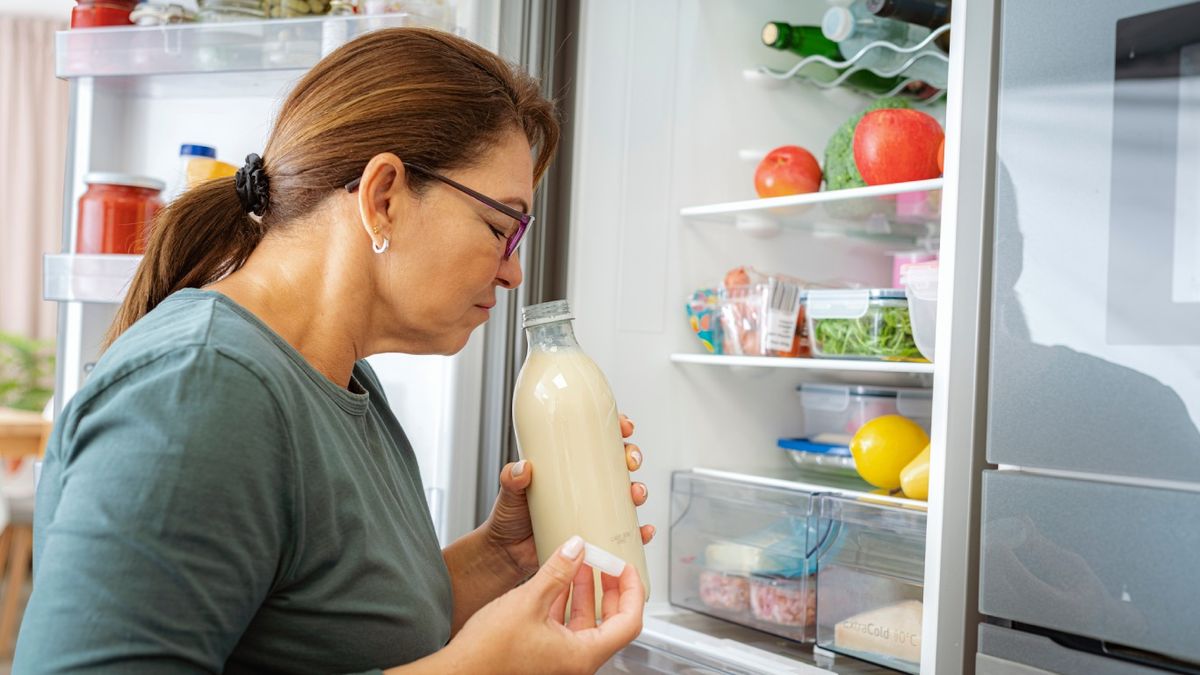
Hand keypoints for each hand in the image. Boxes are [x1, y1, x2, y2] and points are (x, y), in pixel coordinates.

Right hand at [445, 536, 644, 674]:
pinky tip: (557, 582)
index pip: (629, 622)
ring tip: (580, 563)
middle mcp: (576, 664)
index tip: (625, 567)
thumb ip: (557, 571)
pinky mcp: (545, 657)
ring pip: (587, 624)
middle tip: (606, 562)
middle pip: (612, 623)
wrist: (458, 673)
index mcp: (582, 656)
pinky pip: (566, 628)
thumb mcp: (528, 601)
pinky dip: (567, 603)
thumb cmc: (488, 653)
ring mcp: (561, 662)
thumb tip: (577, 548)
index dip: (632, 589)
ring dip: (586, 592)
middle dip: (610, 588)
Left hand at [484, 414, 653, 576]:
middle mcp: (585, 484)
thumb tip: (523, 468)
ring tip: (634, 495)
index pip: (597, 440)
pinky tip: (644, 531)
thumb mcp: (509, 492)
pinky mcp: (597, 534)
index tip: (624, 427)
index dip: (615, 429)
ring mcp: (593, 509)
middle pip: (619, 463)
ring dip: (638, 491)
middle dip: (632, 457)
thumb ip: (512, 478)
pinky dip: (639, 531)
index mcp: (568, 466)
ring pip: (627, 494)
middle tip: (630, 461)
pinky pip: (626, 532)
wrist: (508, 555)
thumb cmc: (509, 518)